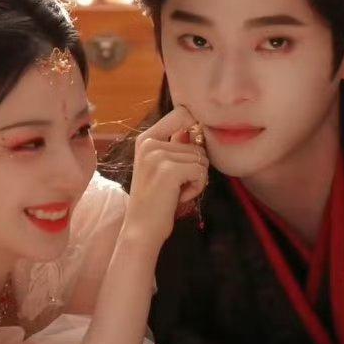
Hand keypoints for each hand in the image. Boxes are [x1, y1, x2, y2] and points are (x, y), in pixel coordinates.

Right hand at [123, 104, 208, 253]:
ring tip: (176, 192)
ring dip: (196, 179)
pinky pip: (201, 171)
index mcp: (146, 139)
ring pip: (201, 158)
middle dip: (195, 167)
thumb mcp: (162, 167)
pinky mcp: (169, 170)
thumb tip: (197, 127)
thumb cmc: (156, 201)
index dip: (196, 129)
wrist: (142, 229)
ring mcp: (158, 156)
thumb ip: (177, 145)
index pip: (182, 114)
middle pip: (197, 143)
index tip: (193, 148)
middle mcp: (149, 143)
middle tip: (176, 185)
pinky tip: (179, 197)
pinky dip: (197, 187)